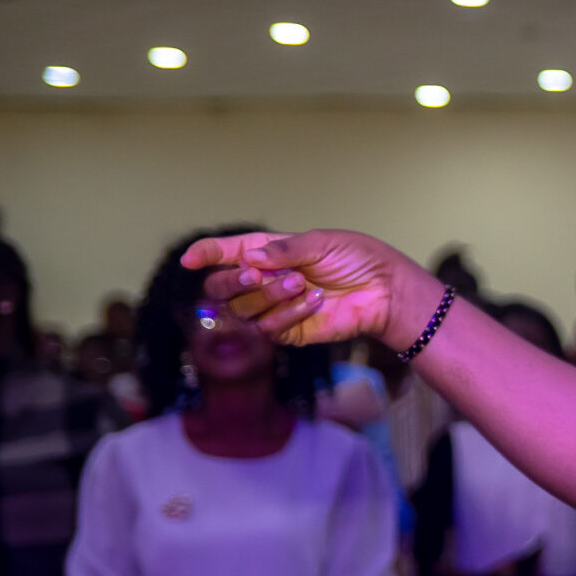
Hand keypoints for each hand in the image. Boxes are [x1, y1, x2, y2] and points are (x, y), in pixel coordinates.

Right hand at [181, 230, 431, 351]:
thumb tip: (249, 258)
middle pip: (220, 288)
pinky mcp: (288, 332)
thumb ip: (284, 249)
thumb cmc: (357, 259)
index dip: (204, 255)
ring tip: (302, 284)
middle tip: (258, 274)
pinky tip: (315, 302)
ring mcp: (273, 308)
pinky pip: (269, 329)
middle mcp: (264, 281)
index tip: (190, 259)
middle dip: (232, 281)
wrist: (386, 290)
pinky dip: (288, 314)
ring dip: (269, 295)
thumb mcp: (321, 243)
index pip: (225, 254)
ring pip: (242, 309)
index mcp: (267, 252)